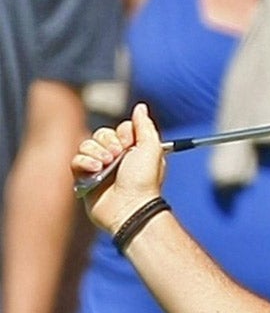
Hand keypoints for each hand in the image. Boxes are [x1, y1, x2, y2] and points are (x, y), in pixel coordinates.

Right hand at [71, 103, 165, 234]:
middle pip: (101, 134)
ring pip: (87, 144)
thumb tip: (140, 106)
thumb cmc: (144, 180)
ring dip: (96, 152)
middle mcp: (116, 157)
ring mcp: (99, 167)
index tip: (129, 144)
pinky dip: (84, 162)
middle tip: (116, 156)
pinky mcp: (84, 178)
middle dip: (108, 142)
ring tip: (105, 165)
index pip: (120, 128)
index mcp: (133, 150)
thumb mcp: (151, 148)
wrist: (129, 206)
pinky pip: (76, 159)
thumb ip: (145, 126)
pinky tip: (94, 170)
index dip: (123, 133)